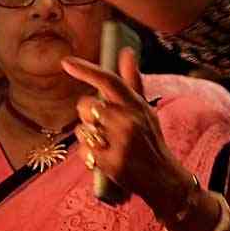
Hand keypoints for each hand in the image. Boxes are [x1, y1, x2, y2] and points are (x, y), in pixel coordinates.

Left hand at [61, 49, 192, 220]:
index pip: (109, 81)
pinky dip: (87, 154)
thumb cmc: (150, 140)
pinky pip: (82, 150)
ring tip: (106, 143)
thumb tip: (127, 52)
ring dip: (87, 135)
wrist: (162, 178)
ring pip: (82, 129)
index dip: (86, 70)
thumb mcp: (145, 109)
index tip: (66, 62)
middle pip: (85, 105)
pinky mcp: (111, 163)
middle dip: (87, 114)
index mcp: (135, 105)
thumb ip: (132, 81)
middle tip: (102, 125)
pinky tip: (103, 156)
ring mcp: (120, 143)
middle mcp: (128, 121)